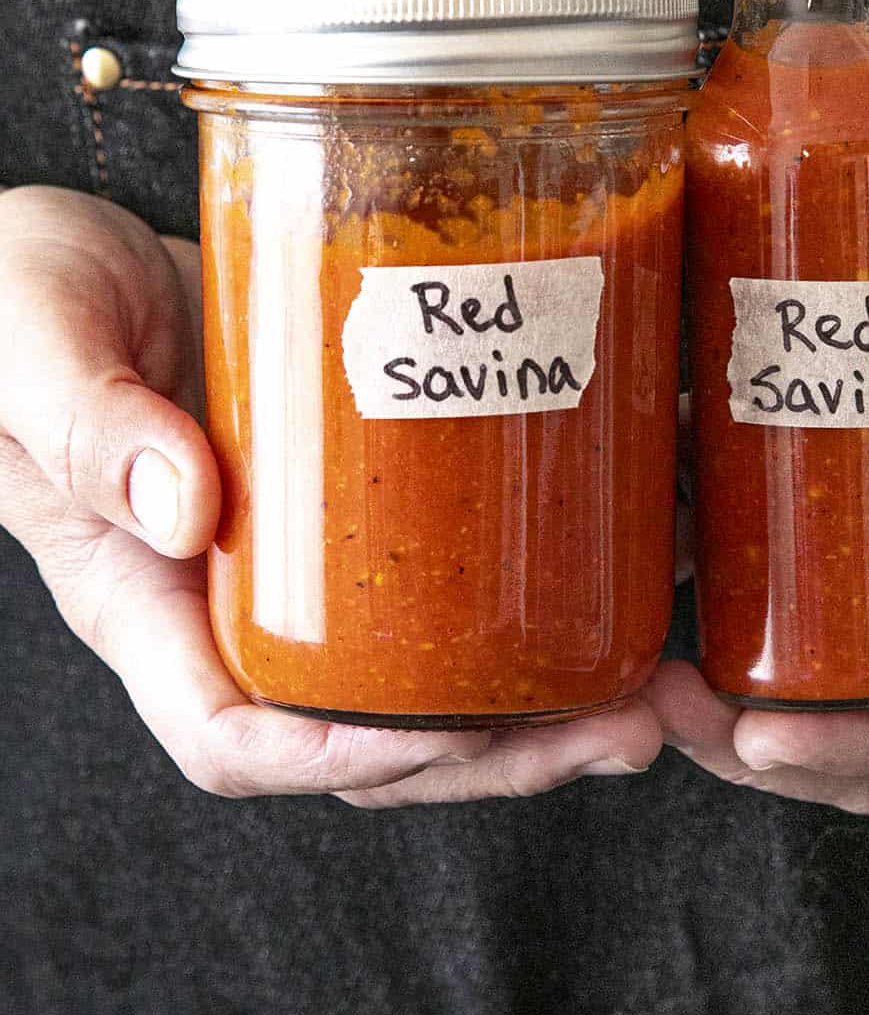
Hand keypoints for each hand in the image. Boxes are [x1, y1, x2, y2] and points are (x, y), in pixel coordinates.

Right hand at [0, 189, 659, 804]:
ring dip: (547, 692)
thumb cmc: (4, 297)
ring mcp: (301, 554)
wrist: (48, 255)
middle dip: (500, 752)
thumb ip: (84, 421)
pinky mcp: (355, 490)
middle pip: (370, 734)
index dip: (348, 760)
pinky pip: (449, 562)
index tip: (457, 735)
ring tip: (657, 674)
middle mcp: (234, 600)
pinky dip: (546, 574)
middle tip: (623, 728)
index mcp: (145, 596)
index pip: (239, 737)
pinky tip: (633, 541)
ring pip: (429, 668)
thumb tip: (187, 511)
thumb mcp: (24, 341)